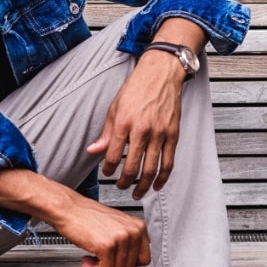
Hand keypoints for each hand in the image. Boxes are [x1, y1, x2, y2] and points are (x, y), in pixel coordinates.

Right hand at [50, 191, 150, 266]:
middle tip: (99, 260)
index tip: (114, 261)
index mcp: (139, 227)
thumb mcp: (117, 226)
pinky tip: (86, 260)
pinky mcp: (107, 246)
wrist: (69, 208)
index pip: (144, 259)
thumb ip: (127, 244)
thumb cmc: (88, 217)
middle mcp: (133, 232)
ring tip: (91, 259)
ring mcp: (121, 238)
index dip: (127, 264)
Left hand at [87, 19, 205, 199]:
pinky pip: (169, 162)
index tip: (107, 173)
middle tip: (120, 187)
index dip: (108, 170)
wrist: (161, 72)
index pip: (113, 156)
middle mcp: (142, 129)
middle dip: (124, 182)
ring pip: (151, 169)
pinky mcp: (173, 134)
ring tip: (137, 193)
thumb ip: (105, 133)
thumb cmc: (136, 88)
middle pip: (132, 167)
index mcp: (124, 123)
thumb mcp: (114, 108)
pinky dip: (163, 178)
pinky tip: (157, 185)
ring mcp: (160, 133)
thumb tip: (93, 151)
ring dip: (143, 186)